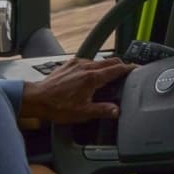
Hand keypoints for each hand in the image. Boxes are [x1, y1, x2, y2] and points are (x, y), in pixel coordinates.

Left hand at [19, 57, 135, 123]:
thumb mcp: (83, 113)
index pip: (117, 68)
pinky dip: (95, 66)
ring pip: (99, 60)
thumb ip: (103, 110)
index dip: (129, 68)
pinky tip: (91, 76)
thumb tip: (116, 110)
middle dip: (121, 66)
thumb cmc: (56, 106)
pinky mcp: (70, 63)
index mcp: (92, 77)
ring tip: (109, 76)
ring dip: (107, 66)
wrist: (36, 98)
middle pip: (111, 61)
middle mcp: (86, 66)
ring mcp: (77, 63)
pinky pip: (88, 61)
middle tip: (127, 72)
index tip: (136, 68)